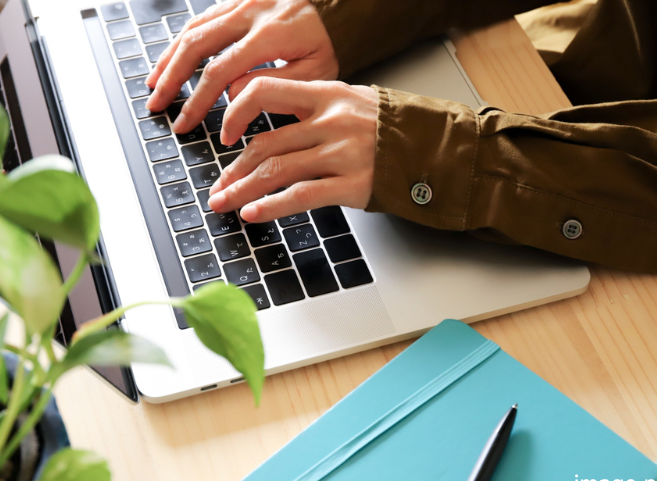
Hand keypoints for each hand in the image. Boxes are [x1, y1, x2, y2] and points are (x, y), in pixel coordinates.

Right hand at [145, 0, 338, 133]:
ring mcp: (241, 2)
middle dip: (174, 81)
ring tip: (155, 89)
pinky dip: (178, 44)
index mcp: (273, 33)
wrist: (334, 9)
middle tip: (159, 109)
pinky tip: (167, 63)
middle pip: (198, 46)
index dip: (204, 102)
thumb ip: (276, 84)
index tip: (195, 127)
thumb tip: (231, 93)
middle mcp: (252, 11)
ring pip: (192, 30)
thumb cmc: (324, 46)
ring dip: (169, 60)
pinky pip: (199, 21)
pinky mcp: (234, 0)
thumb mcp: (316, 73)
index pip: (224, 71)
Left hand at [207, 78, 377, 221]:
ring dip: (243, 190)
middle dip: (234, 170)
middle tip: (218, 187)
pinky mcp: (352, 184)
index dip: (236, 113)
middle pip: (266, 143)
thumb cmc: (392, 130)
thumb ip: (314, 111)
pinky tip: (253, 213)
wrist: (437, 150)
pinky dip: (272, 206)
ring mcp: (342, 153)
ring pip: (276, 170)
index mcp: (327, 93)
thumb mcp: (353, 103)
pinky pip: (301, 196)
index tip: (226, 136)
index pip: (264, 91)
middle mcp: (331, 120)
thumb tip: (271, 134)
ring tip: (225, 204)